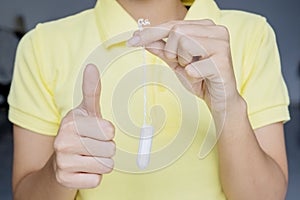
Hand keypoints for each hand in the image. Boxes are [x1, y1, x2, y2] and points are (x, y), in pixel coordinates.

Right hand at [53, 64, 114, 188]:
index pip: (110, 131)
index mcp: (70, 122)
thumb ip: (91, 91)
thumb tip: (91, 67)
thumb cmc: (78, 134)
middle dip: (106, 149)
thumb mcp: (85, 112)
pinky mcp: (66, 180)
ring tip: (88, 158)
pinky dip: (93, 176)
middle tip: (92, 146)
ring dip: (101, 163)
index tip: (96, 132)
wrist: (58, 162)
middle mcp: (63, 142)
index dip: (107, 133)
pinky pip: (97, 180)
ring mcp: (63, 162)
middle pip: (110, 149)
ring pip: (106, 165)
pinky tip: (82, 170)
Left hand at [127, 20, 240, 113]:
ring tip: (195, 70)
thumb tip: (144, 40)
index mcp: (205, 27)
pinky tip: (203, 79)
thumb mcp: (177, 62)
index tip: (132, 40)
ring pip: (184, 44)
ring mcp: (221, 44)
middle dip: (172, 51)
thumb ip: (163, 50)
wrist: (220, 100)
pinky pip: (192, 67)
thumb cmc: (201, 79)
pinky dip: (193, 77)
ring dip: (183, 63)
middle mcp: (215, 30)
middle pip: (177, 31)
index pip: (172, 24)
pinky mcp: (222, 61)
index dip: (150, 33)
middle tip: (183, 64)